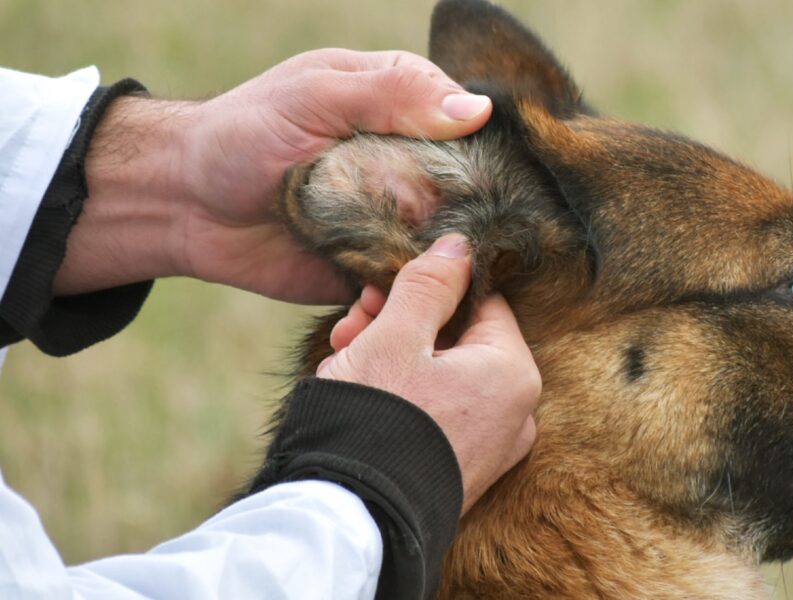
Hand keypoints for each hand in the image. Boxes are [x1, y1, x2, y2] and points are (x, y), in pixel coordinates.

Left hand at [54, 50, 491, 301]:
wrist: (186, 204)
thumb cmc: (243, 134)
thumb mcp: (314, 95)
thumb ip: (391, 95)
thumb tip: (478, 111)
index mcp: (400, 107)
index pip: (468, 126)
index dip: (477, 152)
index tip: (469, 179)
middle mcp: (406, 164)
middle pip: (465, 192)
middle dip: (455, 217)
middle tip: (418, 229)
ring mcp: (393, 219)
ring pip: (443, 245)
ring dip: (431, 265)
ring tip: (393, 271)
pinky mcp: (373, 267)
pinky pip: (407, 286)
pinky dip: (399, 299)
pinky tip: (375, 304)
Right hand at [317, 234, 540, 513]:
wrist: (355, 515)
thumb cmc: (379, 415)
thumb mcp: (397, 333)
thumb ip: (430, 283)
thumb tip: (461, 243)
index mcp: (512, 370)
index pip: (479, 302)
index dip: (427, 288)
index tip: (379, 289)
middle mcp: (515, 411)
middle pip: (456, 339)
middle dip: (400, 322)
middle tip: (353, 321)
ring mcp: (491, 446)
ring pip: (442, 375)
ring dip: (393, 354)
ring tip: (344, 354)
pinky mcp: (464, 469)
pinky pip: (438, 413)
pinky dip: (403, 394)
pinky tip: (361, 387)